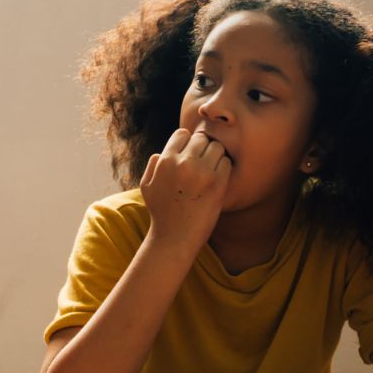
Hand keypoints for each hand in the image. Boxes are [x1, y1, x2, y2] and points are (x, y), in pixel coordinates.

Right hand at [141, 127, 230, 245]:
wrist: (175, 239)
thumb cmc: (161, 213)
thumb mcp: (147, 186)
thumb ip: (153, 166)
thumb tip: (161, 153)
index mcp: (165, 161)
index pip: (183, 134)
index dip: (187, 144)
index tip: (190, 157)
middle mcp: (183, 163)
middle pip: (202, 139)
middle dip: (203, 150)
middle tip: (203, 166)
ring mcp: (201, 172)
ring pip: (217, 147)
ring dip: (215, 157)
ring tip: (210, 172)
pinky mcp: (217, 183)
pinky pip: (226, 162)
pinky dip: (224, 169)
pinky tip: (217, 180)